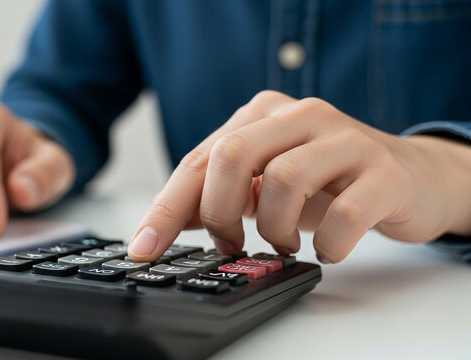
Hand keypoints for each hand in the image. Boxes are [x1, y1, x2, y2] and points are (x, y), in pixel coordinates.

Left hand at [128, 90, 470, 262]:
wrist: (410, 176)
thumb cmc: (327, 181)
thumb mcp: (264, 182)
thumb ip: (220, 193)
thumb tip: (167, 223)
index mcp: (262, 114)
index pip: (199, 159)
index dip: (166, 209)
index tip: (144, 249)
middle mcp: (300, 115)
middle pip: (232, 156)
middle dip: (218, 213)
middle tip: (231, 241)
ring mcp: (345, 139)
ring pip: (282, 181)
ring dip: (273, 229)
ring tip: (283, 243)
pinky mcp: (383, 171)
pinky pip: (343, 215)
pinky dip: (326, 244)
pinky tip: (326, 248)